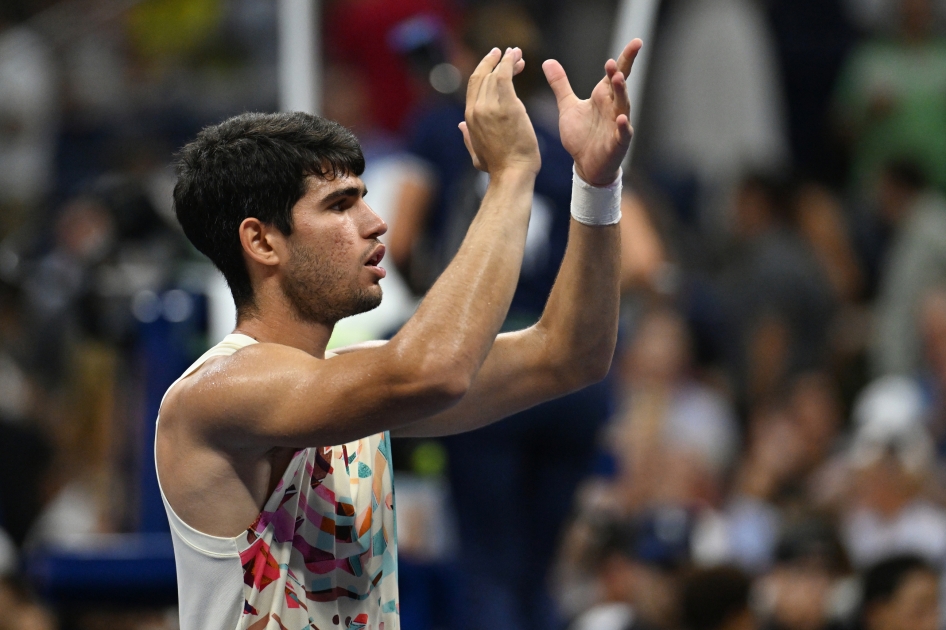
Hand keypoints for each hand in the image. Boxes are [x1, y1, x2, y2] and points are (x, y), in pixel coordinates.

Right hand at [458, 47, 540, 174]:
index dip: (484, 69)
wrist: (511, 174)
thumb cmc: (498, 167)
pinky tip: (515, 57)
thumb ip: (468, 137)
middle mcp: (476, 109)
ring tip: (516, 53)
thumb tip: (460, 125)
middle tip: (509, 52)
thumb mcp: (477, 153)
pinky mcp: (506, 107)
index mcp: (470, 118)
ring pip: (494, 74)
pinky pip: (505, 77)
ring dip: (506, 60)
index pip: (474, 85)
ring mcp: (490, 108)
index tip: (495, 60)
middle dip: (495, 61)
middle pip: (483, 76)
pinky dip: (509, 63)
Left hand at [542, 39, 641, 185]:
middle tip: (613, 63)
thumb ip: (560, 84)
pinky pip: (622, 133)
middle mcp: (613, 108)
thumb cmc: (581, 136)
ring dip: (622, 93)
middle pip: (619, 87)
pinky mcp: (617, 143)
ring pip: (623, 106)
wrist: (585, 165)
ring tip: (618, 80)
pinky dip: (622, 126)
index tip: (636, 42)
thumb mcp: (568, 107)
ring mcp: (617, 125)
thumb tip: (548, 61)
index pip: (615, 74)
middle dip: (618, 74)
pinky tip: (620, 119)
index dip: (626, 58)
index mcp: (603, 97)